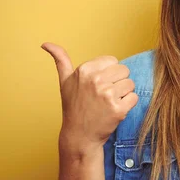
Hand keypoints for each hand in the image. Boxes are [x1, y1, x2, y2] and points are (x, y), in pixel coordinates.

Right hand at [41, 42, 137, 156]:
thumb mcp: (65, 81)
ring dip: (123, 94)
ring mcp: (107, 95)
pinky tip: (115, 111)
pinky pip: (134, 97)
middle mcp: (95, 80)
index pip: (113, 61)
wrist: (79, 136)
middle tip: (104, 96)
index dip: (108, 73)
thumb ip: (60, 59)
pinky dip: (128, 105)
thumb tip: (45, 43)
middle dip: (117, 82)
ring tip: (108, 103)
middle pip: (124, 70)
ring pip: (130, 83)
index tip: (98, 85)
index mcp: (85, 70)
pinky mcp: (118, 109)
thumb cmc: (73, 107)